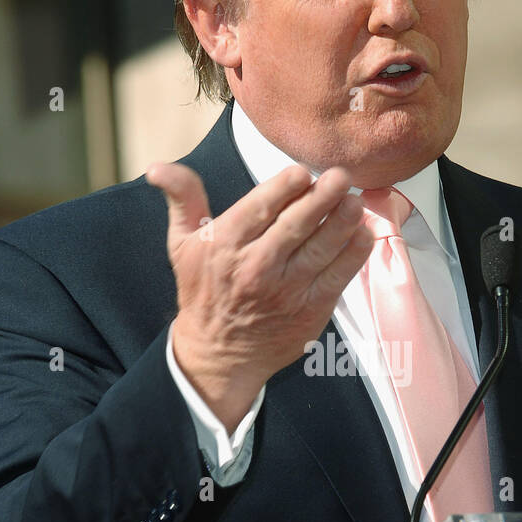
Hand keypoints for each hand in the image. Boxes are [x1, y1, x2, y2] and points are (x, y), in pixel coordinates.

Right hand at [146, 161, 373, 432]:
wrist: (220, 354)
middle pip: (295, 226)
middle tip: (341, 176)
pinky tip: (363, 233)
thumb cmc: (203, 290)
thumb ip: (182, 199)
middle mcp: (256, 267)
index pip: (259, 208)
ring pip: (320, 249)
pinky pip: (337, 277)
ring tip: (355, 201)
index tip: (301, 171)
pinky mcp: (310, 310)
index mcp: (225, 244)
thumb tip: (157, 167)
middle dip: (321, 198)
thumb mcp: (183, 243)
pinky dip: (353, 254)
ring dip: (342, 222)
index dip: (284, 187)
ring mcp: (286, 291)